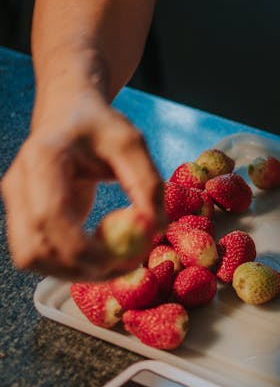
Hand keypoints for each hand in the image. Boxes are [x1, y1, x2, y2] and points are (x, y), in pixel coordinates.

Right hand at [1, 89, 163, 280]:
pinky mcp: (20, 218)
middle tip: (124, 267)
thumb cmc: (99, 127)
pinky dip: (67, 265)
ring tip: (113, 261)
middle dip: (79, 268)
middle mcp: (19, 182)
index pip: (50, 215)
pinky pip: (37, 255)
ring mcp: (14, 203)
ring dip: (72, 272)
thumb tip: (156, 229)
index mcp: (43, 157)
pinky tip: (97, 252)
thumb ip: (148, 183)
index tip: (119, 259)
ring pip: (30, 259)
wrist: (68, 114)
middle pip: (34, 246)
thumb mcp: (131, 143)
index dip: (81, 248)